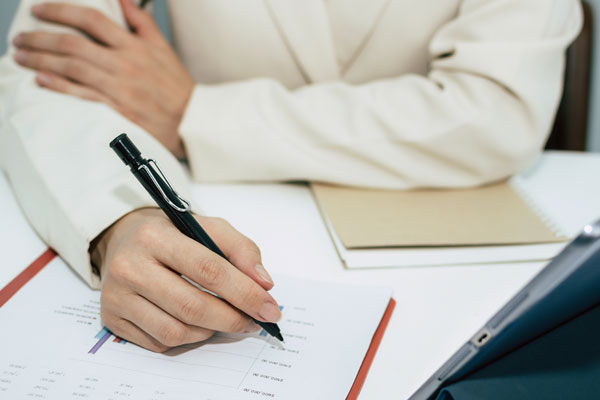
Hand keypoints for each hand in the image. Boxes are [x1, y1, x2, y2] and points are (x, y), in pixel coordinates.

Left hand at [12, 0, 192, 157]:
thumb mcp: (163, 48)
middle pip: (73, 44)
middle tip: (20, 38)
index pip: (91, 19)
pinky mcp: (117, 111)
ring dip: (41, 61)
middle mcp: (124, 65)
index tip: (39, 10)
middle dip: (40, 38)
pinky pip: (82, 96)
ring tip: (21, 57)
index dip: (60, 10)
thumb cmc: (177, 87)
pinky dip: (59, 87)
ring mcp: (120, 89)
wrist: (192, 121)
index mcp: (134, 46)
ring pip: (72, 69)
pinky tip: (41, 80)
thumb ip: (140, 22)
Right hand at [90, 208, 280, 351]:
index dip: (244, 293)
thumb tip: (263, 284)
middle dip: (233, 318)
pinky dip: (188, 338)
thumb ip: (241, 250)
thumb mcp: (208, 227)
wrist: (123, 238)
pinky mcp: (112, 319)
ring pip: (176, 331)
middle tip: (255, 321)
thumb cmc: (172, 233)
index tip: (270, 308)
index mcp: (155, 236)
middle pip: (192, 306)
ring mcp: (117, 296)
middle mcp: (130, 266)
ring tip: (225, 318)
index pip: (208, 270)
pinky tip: (197, 323)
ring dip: (211, 331)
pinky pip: (160, 343)